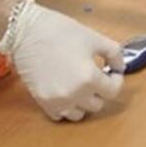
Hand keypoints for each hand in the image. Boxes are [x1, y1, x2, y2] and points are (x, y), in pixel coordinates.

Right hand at [0, 0, 124, 121]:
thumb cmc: (60, 31)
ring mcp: (56, 101)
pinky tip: (67, 90)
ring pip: (80, 114)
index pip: (113, 91)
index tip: (112, 72)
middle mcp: (73, 94)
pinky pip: (61, 115)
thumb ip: (114, 53)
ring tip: (81, 84)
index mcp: (88, 78)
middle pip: (98, 104)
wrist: (26, 32)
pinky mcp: (42, 102)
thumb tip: (119, 67)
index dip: (116, 80)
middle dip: (101, 90)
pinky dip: (67, 106)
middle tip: (96, 75)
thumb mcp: (95, 38)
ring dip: (84, 102)